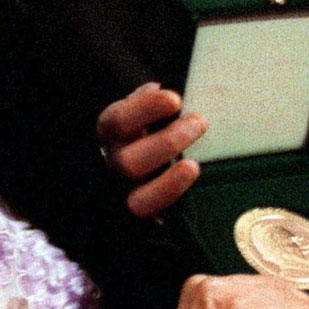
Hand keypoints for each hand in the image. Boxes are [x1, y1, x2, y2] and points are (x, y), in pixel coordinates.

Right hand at [96, 82, 206, 216]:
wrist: (144, 155)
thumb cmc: (150, 125)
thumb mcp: (145, 108)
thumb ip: (149, 102)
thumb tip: (156, 90)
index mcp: (110, 131)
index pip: (119, 120)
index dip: (146, 110)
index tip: (175, 100)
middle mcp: (113, 163)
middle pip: (128, 161)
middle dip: (167, 143)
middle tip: (199, 123)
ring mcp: (126, 193)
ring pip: (138, 199)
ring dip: (170, 182)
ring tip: (194, 166)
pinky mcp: (144, 215)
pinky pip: (155, 218)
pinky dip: (172, 206)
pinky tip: (188, 191)